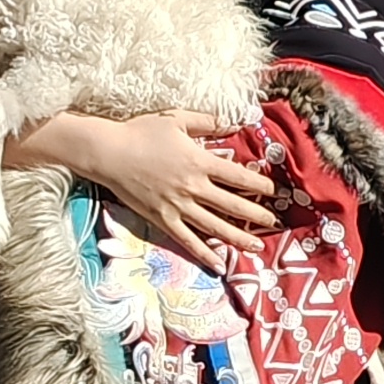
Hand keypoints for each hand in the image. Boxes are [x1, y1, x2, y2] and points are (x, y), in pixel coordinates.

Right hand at [15, 110, 276, 267]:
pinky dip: (204, 254)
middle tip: (275, 222)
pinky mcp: (163, 220)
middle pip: (233, 205)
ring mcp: (178, 207)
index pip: (238, 177)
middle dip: (257, 215)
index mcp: (200, 162)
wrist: (109, 153)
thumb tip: (234, 123)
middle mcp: (193, 187)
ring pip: (215, 226)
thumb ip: (208, 122)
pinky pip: (187, 240)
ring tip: (257, 247)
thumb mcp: (177, 119)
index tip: (273, 191)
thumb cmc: (141, 132)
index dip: (259, 185)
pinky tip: (218, 265)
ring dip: (238, 238)